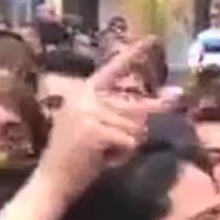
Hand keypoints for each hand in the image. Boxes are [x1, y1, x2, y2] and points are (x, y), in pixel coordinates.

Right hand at [32, 38, 163, 203]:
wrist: (54, 180)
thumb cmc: (81, 157)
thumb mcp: (100, 128)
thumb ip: (122, 115)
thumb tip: (164, 104)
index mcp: (84, 92)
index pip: (112, 71)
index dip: (132, 55)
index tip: (151, 39)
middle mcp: (84, 97)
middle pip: (136, 107)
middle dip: (147, 121)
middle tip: (153, 119)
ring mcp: (86, 112)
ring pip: (136, 128)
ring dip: (129, 147)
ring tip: (106, 154)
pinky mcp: (92, 129)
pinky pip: (130, 142)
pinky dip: (123, 156)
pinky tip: (104, 159)